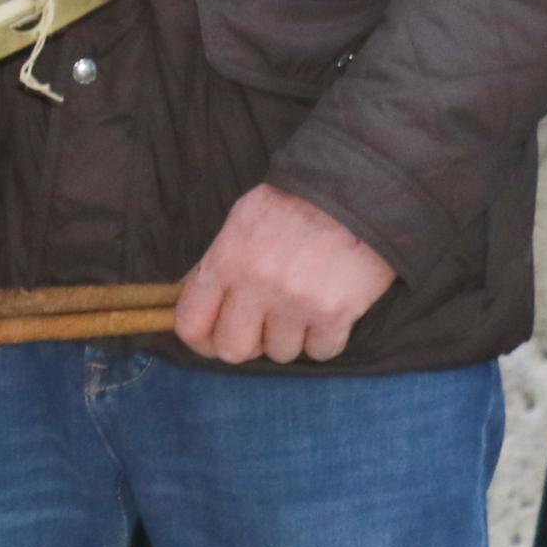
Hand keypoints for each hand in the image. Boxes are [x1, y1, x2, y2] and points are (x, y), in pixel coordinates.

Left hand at [173, 184, 394, 363]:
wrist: (355, 192)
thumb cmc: (293, 205)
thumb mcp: (240, 224)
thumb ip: (217, 265)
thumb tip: (196, 301)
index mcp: (225, 262)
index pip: (191, 324)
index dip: (200, 340)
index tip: (212, 341)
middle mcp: (256, 287)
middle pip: (233, 350)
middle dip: (246, 345)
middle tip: (260, 329)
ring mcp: (296, 303)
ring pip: (280, 354)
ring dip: (288, 339)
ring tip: (299, 310)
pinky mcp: (335, 314)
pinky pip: (320, 352)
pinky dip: (323, 340)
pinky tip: (326, 315)